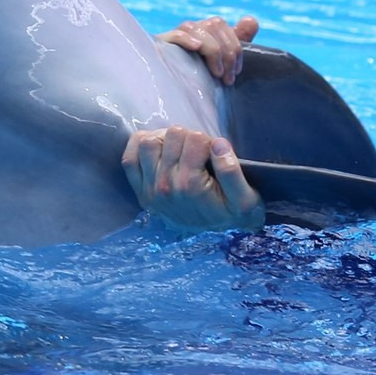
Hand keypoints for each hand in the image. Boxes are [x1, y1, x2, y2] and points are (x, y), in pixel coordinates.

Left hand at [122, 126, 263, 231]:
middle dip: (189, 138)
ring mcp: (150, 189)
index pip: (196, 138)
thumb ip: (232, 171)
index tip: (214, 155)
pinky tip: (159, 149)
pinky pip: (129, 159)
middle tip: (198, 152)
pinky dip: (140, 147)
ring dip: (165, 140)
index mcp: (190, 185)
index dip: (209, 141)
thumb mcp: (246, 199)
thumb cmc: (234, 214)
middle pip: (173, 135)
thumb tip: (218, 144)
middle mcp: (166, 186)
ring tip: (179, 149)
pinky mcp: (141, 192)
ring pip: (149, 142)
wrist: (218, 239)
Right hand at [158, 14, 258, 84]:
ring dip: (212, 50)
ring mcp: (172, 37)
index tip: (236, 72)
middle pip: (213, 24)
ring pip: (195, 28)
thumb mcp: (218, 64)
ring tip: (216, 74)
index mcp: (202, 32)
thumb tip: (252, 20)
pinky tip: (196, 47)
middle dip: (227, 52)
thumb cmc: (194, 80)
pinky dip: (186, 39)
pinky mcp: (160, 46)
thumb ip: (235, 44)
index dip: (234, 47)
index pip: (221, 25)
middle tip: (227, 79)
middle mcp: (188, 30)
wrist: (166, 94)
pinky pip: (175, 34)